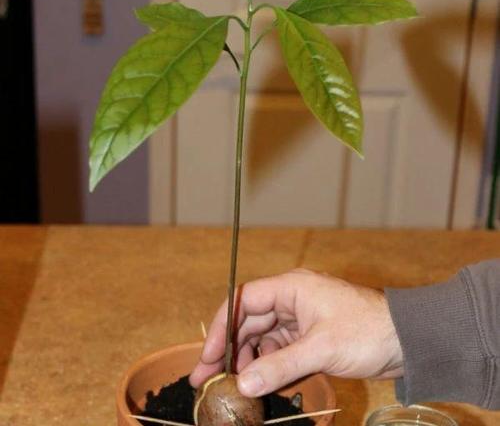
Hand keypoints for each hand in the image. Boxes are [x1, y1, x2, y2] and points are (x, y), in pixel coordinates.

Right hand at [190, 269, 402, 396]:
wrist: (406, 339)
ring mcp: (300, 318)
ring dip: (247, 360)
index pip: (243, 301)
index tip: (208, 356)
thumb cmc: (366, 331)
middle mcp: (291, 299)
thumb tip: (243, 384)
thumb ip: (279, 366)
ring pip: (262, 337)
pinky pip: (279, 349)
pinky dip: (267, 365)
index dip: (222, 327)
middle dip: (228, 349)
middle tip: (207, 378)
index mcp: (291, 287)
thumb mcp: (320, 349)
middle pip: (249, 321)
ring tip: (231, 387)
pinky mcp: (310, 336)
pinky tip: (258, 383)